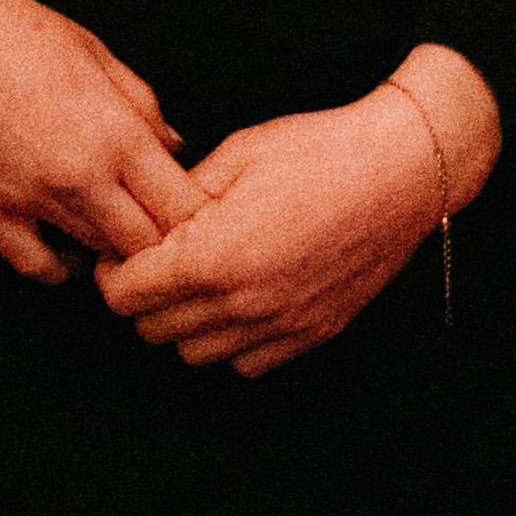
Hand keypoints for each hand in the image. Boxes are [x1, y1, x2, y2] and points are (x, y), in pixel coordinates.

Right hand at [0, 0, 206, 277]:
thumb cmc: (12, 27)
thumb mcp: (95, 52)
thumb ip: (141, 105)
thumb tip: (174, 147)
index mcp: (115, 131)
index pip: (181, 206)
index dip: (195, 217)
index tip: (192, 212)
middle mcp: (79, 176)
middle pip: (146, 244)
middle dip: (161, 241)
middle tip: (158, 227)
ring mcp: (30, 199)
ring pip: (96, 255)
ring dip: (112, 249)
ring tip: (115, 228)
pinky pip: (36, 267)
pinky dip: (59, 266)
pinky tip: (65, 246)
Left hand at [95, 91, 456, 375]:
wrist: (402, 170)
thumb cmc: (319, 151)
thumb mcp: (237, 155)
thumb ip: (182, 196)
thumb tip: (147, 220)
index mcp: (212, 256)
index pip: (125, 295)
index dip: (113, 271)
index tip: (120, 252)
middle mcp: (243, 302)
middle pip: (153, 329)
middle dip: (143, 297)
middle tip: (157, 262)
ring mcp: (280, 324)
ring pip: (196, 354)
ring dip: (186, 322)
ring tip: (201, 281)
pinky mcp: (312, 333)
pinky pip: (246, 364)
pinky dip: (233, 341)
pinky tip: (242, 300)